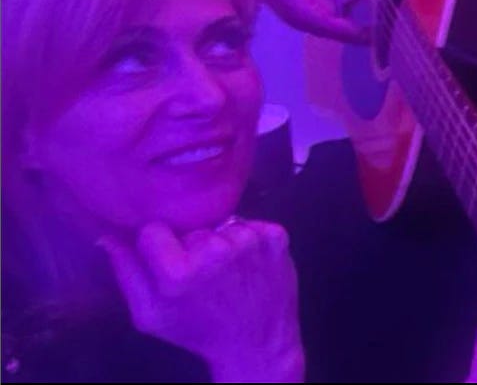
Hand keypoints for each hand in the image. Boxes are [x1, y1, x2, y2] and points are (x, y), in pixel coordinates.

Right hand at [102, 219, 303, 381]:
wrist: (258, 343)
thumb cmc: (198, 331)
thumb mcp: (150, 315)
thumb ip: (127, 273)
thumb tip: (107, 236)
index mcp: (178, 272)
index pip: (153, 230)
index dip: (158, 246)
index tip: (168, 263)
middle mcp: (215, 250)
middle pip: (191, 229)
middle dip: (192, 246)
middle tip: (203, 277)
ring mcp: (250, 241)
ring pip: (222, 225)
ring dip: (223, 244)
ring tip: (228, 274)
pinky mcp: (276, 236)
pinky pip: (252, 225)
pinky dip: (250, 241)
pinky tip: (249, 267)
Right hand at [240, 0, 362, 41]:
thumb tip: (347, 2)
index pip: (307, 15)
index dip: (335, 28)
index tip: (362, 34)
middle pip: (299, 22)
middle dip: (331, 31)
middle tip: (363, 36)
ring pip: (293, 17)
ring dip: (321, 26)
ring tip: (351, 28)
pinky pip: (288, 7)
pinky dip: (310, 15)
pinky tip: (331, 14)